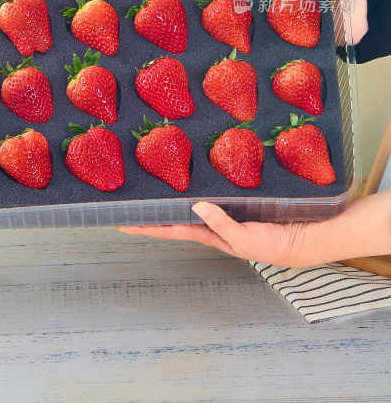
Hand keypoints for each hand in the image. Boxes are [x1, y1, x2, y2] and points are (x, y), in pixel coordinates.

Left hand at [117, 203, 315, 266]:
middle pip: (173, 216)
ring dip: (170, 200)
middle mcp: (209, 224)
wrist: (301, 240)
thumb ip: (221, 224)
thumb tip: (195, 206)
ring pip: (187, 205)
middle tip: (127, 200)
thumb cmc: (273, 244)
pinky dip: (195, 189)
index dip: (145, 226)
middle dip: (151, 211)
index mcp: (208, 235)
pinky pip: (207, 194)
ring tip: (150, 187)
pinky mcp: (233, 203)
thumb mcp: (244, 239)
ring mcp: (220, 214)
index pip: (169, 229)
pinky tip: (189, 178)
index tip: (121, 222)